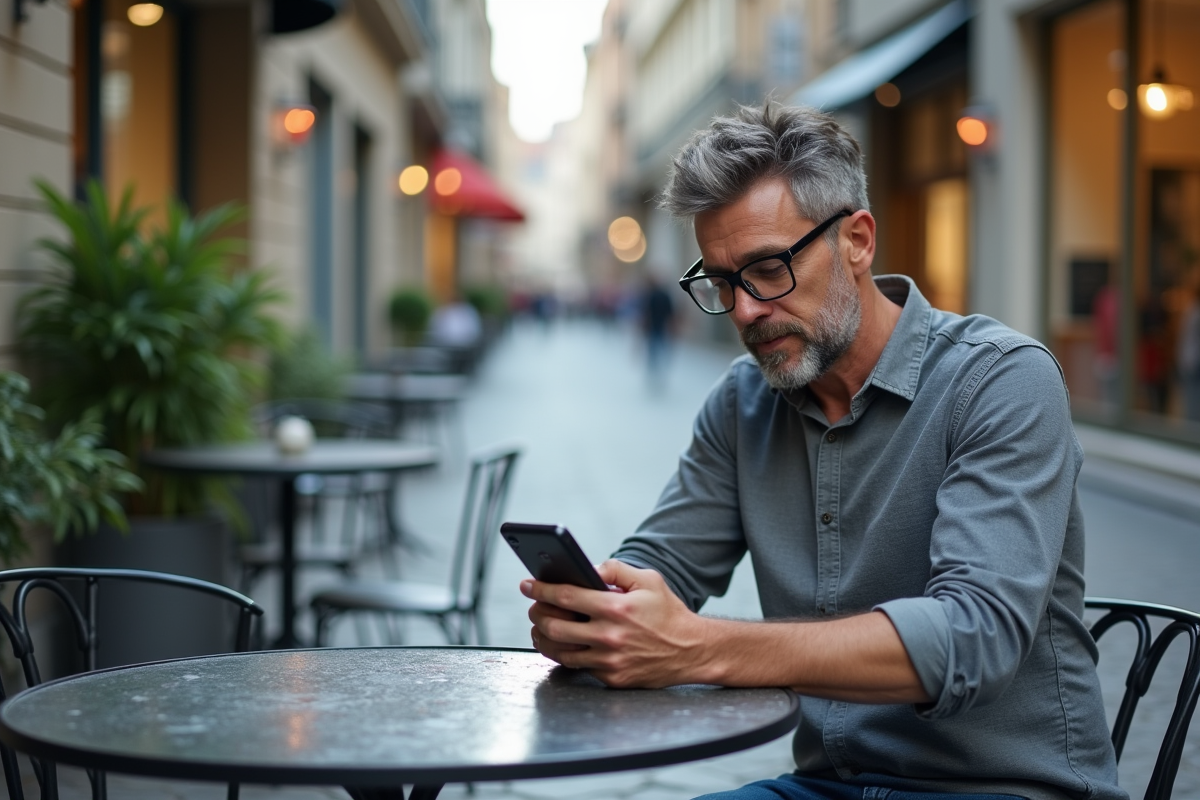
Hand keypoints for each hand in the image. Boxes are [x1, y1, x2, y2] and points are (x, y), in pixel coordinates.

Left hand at [521, 560, 711, 687]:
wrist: (692, 651)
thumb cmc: (668, 613)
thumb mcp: (648, 580)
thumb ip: (616, 570)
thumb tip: (588, 569)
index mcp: (616, 608)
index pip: (566, 596)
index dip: (541, 589)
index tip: (527, 584)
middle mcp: (609, 636)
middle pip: (554, 626)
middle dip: (536, 614)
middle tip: (533, 607)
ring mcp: (609, 661)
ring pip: (561, 651)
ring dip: (544, 638)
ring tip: (540, 628)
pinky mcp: (612, 678)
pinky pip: (579, 667)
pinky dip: (566, 654)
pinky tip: (562, 644)